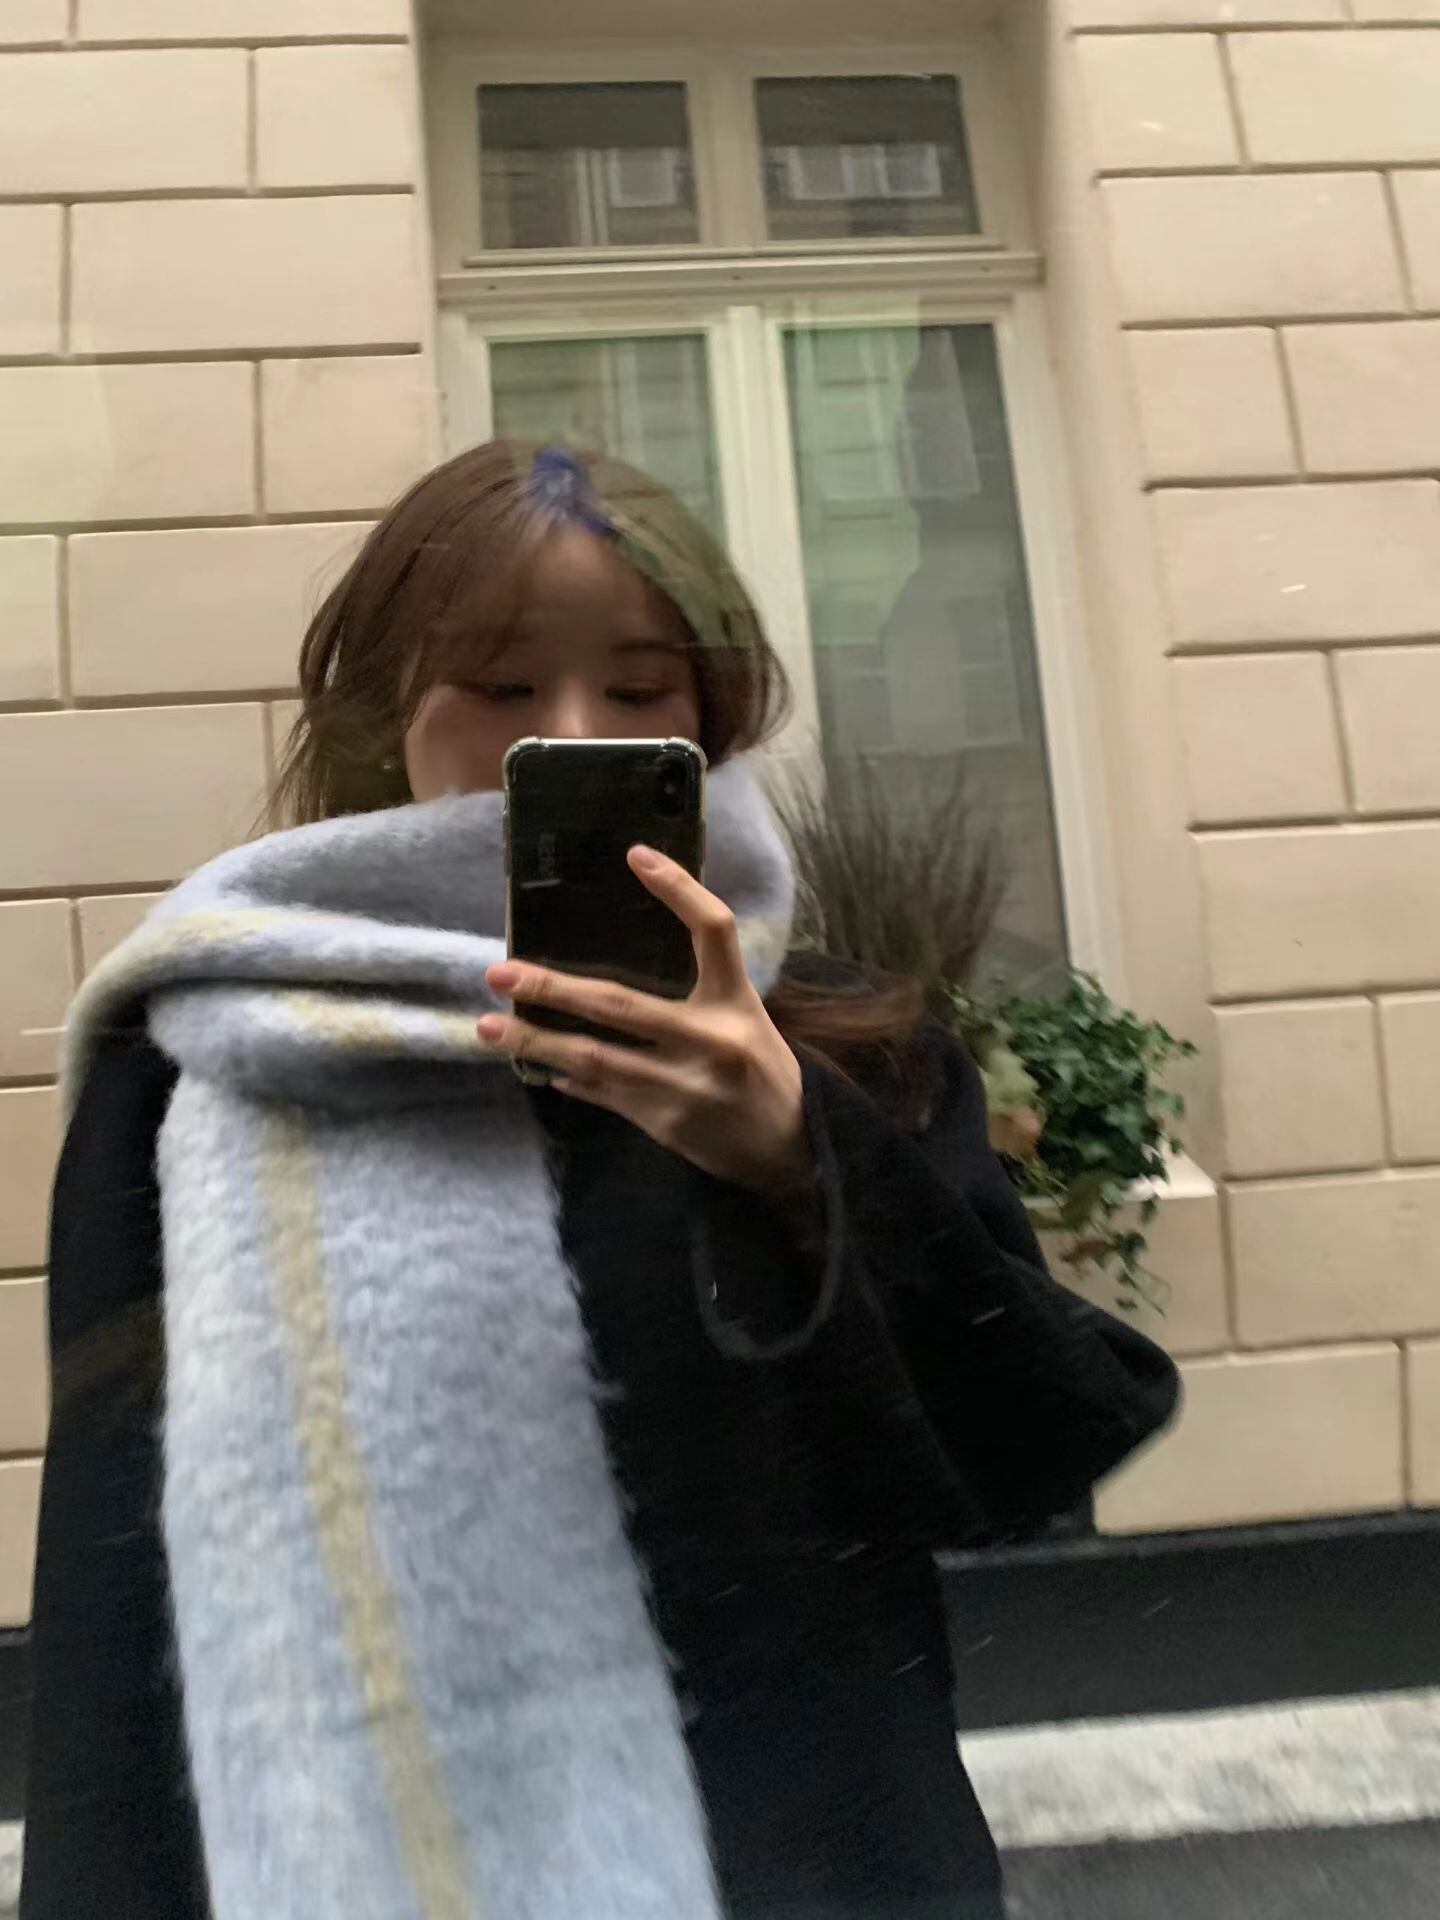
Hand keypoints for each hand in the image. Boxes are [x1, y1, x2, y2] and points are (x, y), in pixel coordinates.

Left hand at [478, 845, 808, 1196]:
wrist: (788, 1148)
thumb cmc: (760, 1070)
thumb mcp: (744, 1015)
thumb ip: (702, 986)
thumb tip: (622, 953)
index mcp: (735, 1001)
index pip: (713, 930)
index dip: (679, 889)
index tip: (636, 855)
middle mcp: (710, 1039)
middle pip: (621, 1004)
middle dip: (554, 989)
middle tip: (502, 973)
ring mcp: (682, 1085)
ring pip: (594, 1057)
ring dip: (536, 1042)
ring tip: (489, 1028)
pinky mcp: (663, 1122)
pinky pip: (600, 1093)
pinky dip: (564, 1075)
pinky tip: (536, 1064)